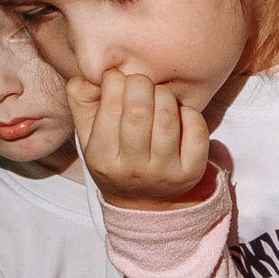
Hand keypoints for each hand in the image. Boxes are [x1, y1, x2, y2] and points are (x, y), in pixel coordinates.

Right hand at [69, 68, 211, 208]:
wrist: (142, 203)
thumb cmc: (114, 158)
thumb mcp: (88, 136)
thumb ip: (82, 102)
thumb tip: (90, 75)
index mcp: (103, 158)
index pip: (110, 107)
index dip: (115, 81)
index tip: (117, 77)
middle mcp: (133, 168)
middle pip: (139, 110)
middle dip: (140, 84)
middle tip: (140, 82)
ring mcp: (164, 172)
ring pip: (168, 117)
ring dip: (164, 95)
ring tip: (158, 94)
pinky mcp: (191, 172)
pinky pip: (196, 131)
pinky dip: (189, 113)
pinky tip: (178, 112)